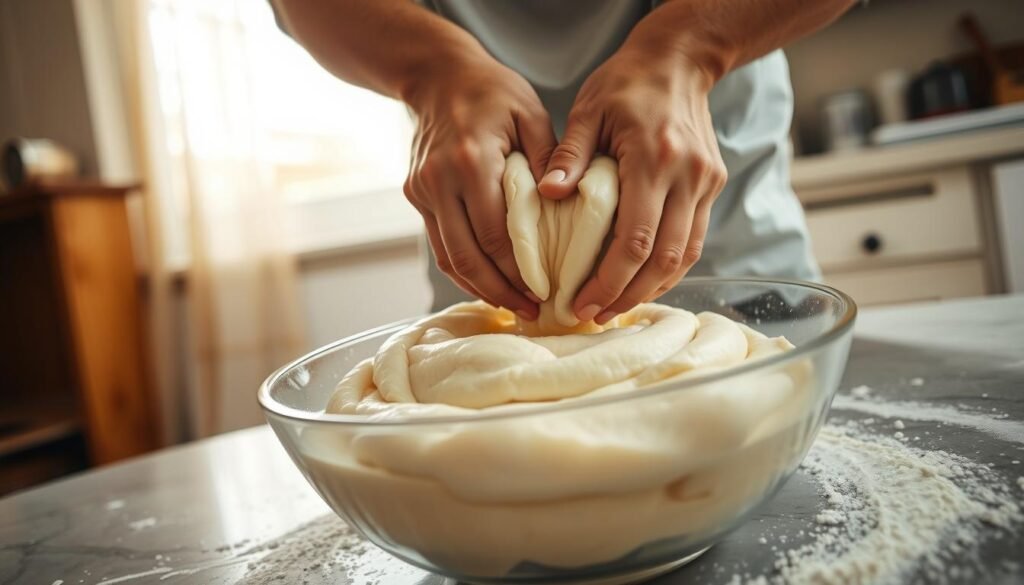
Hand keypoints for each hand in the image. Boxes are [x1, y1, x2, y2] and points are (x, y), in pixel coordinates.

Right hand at [403, 54, 554, 319]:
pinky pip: (440, 244)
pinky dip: (464, 268)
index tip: (545, 292)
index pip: (495, 234)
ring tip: (512, 305)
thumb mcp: (530, 114)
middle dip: (500, 291)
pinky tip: (489, 282)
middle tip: (530, 312)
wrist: (436, 75)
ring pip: (449, 258)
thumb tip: (564, 204)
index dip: (519, 270)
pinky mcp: (416, 196)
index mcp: (471, 161)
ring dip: (480, 287)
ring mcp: (422, 191)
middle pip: (468, 256)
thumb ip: (548, 159)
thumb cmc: (492, 91)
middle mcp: (439, 181)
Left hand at [538, 46, 726, 324]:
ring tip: (615, 307)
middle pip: (663, 259)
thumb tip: (546, 195)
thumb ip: (569, 156)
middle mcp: (687, 176)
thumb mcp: (589, 111)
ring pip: (684, 257)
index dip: (609, 281)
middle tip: (594, 315)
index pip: (634, 240)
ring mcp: (705, 183)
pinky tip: (641, 282)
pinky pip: (693, 241)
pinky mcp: (712, 185)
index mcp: (653, 159)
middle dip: (628, 295)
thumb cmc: (625, 83)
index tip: (581, 303)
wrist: (679, 60)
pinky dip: (668, 268)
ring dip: (651, 289)